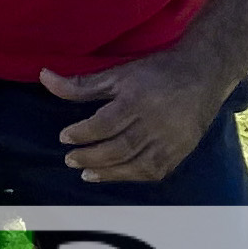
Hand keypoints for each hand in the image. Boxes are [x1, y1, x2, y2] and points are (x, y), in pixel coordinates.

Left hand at [43, 51, 238, 182]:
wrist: (203, 75)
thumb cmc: (156, 72)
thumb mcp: (118, 73)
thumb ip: (82, 84)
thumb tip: (44, 77)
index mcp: (138, 101)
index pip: (106, 124)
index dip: (83, 133)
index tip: (64, 138)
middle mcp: (156, 123)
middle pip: (120, 148)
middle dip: (92, 157)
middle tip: (70, 160)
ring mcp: (171, 140)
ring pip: (138, 164)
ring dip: (110, 173)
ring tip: (86, 174)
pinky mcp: (181, 151)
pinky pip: (156, 171)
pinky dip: (133, 176)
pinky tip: (116, 175)